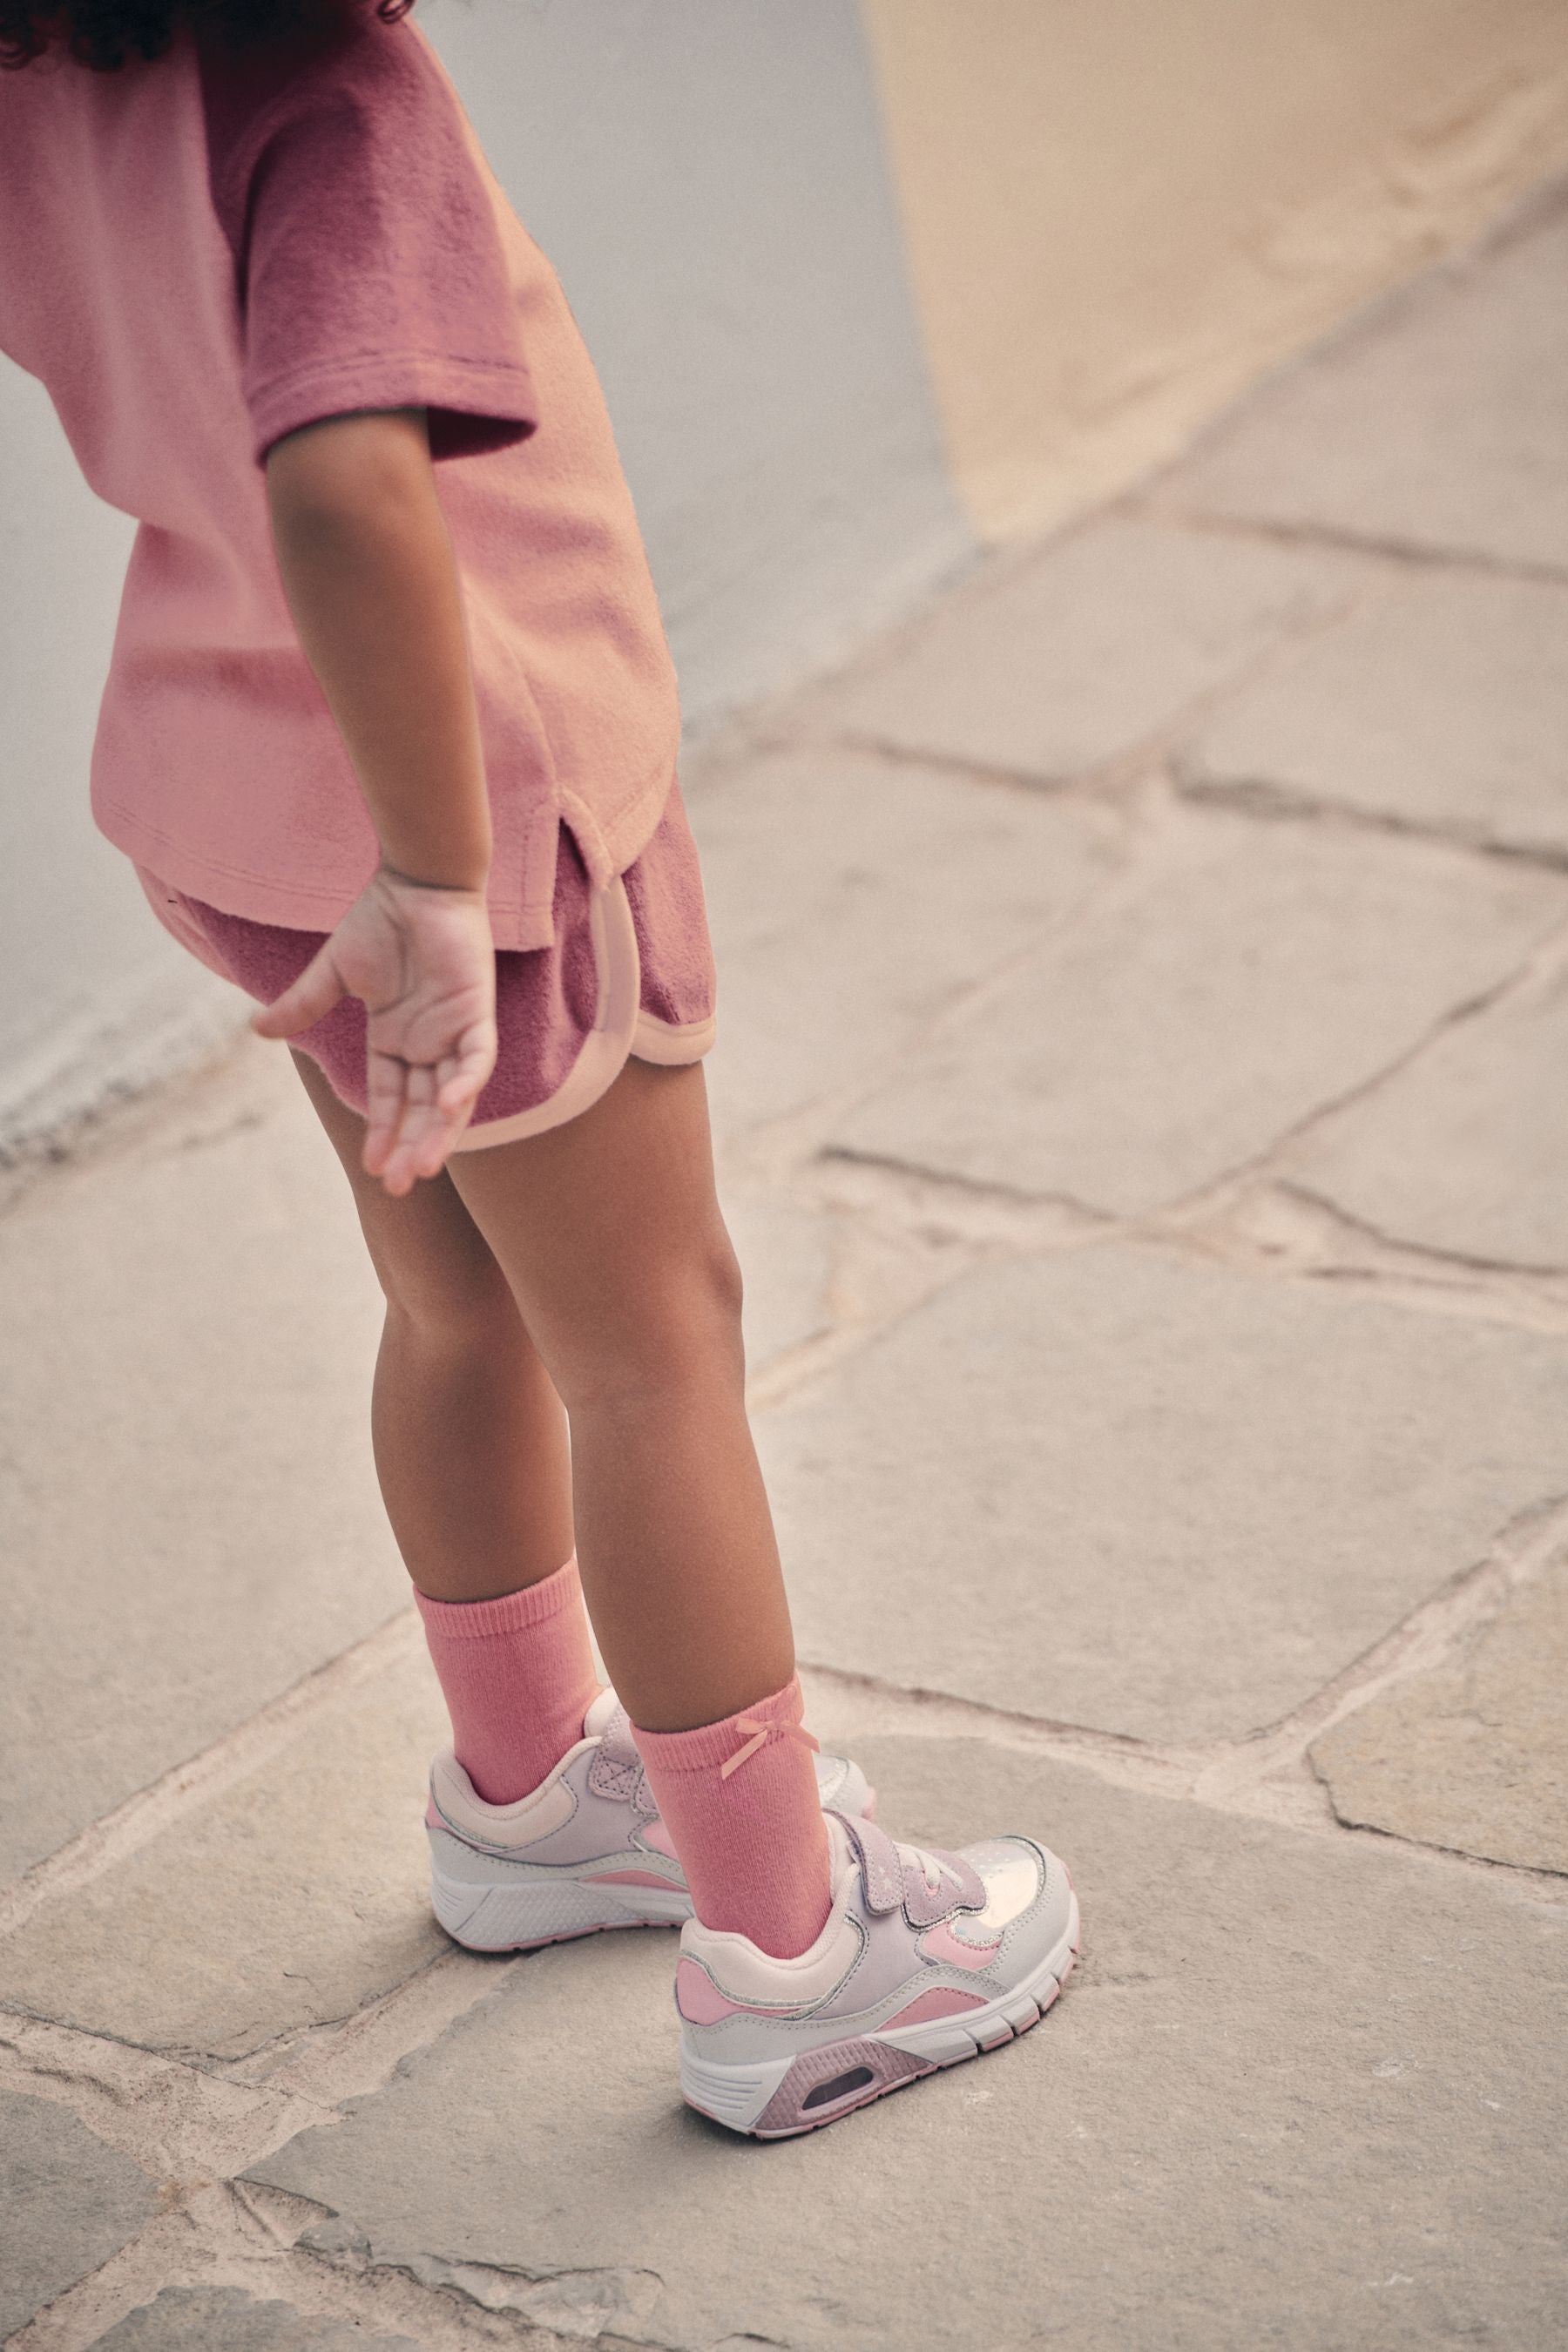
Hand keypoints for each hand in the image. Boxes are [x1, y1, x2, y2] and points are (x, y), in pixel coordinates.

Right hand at [251, 863, 497, 1194]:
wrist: (415, 881)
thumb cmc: (381, 921)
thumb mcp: (334, 972)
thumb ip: (303, 1005)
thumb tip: (258, 1031)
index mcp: (396, 1039)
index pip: (392, 1099)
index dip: (385, 1132)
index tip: (374, 1168)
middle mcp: (428, 1043)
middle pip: (423, 1108)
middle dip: (413, 1147)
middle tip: (401, 1186)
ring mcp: (454, 1030)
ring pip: (452, 1095)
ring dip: (440, 1131)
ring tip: (424, 1167)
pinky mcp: (476, 1011)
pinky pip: (477, 1057)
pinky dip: (466, 1082)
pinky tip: (449, 1108)